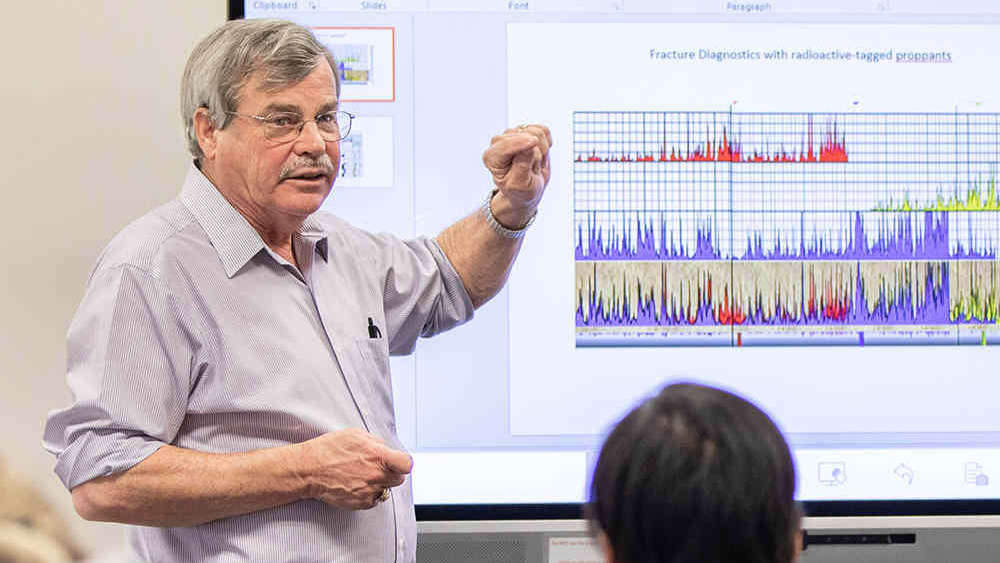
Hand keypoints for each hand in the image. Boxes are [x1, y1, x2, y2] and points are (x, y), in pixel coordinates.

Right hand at [292, 428, 412, 509]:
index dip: (403, 463)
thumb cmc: (329, 450)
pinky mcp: (361, 502)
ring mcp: (369, 490)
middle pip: (398, 478)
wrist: (310, 469)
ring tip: (363, 476)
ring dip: (379, 483)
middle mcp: (375, 475)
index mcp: (377, 455)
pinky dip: (369, 493)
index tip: (399, 462)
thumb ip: (377, 442)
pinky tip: (357, 484)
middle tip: (377, 468)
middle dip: (391, 472)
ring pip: (386, 489)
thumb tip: (387, 449)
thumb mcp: (356, 435)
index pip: (406, 464)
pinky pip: (374, 499)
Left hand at [482, 124, 552, 216]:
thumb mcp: (520, 185)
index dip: (521, 142)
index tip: (534, 142)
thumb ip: (522, 165)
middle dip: (536, 154)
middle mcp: (499, 142)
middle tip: (532, 170)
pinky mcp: (526, 130)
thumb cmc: (520, 190)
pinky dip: (547, 143)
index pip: (505, 144)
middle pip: (524, 136)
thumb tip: (531, 143)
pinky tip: (540, 154)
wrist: (526, 190)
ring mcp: (513, 134)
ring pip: (536, 132)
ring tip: (535, 164)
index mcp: (492, 158)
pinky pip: (544, 130)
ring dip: (542, 150)